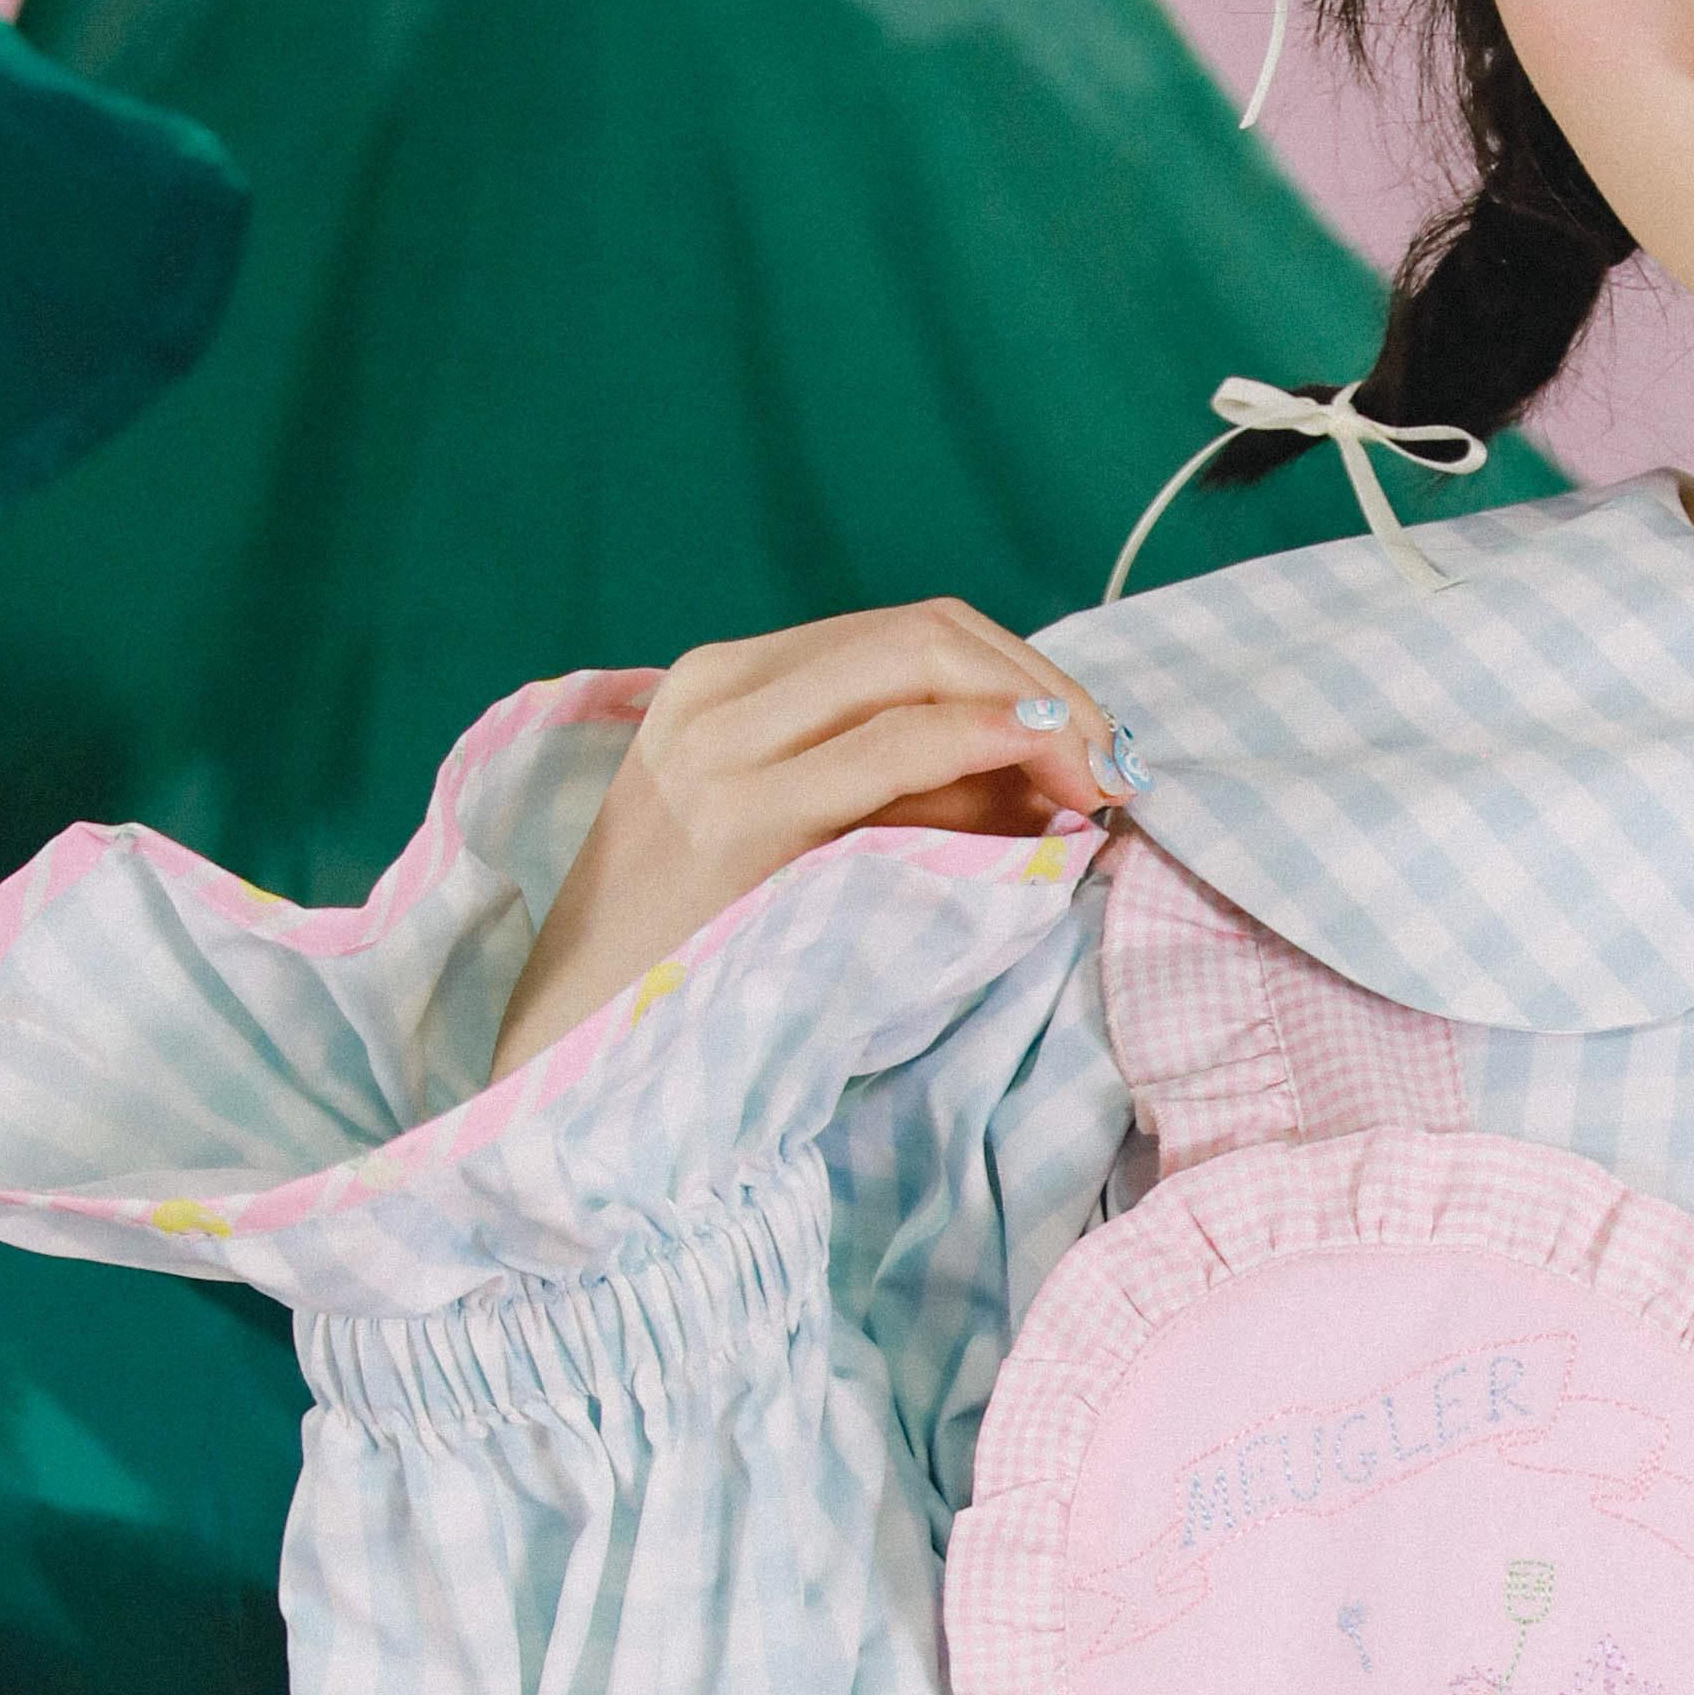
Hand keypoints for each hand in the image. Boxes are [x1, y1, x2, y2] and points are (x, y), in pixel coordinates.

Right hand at [490, 601, 1126, 1082]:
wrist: (573, 1063)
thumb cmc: (701, 970)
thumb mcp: (805, 848)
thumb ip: (906, 793)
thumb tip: (1054, 769)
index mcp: (719, 684)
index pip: (904, 634)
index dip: (1022, 673)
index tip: (1097, 743)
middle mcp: (713, 692)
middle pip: (924, 632)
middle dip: (1044, 684)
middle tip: (1120, 761)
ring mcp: (718, 745)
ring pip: (918, 660)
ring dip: (1036, 710)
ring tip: (1100, 782)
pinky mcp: (736, 814)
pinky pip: (894, 742)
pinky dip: (990, 739)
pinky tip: (1051, 771)